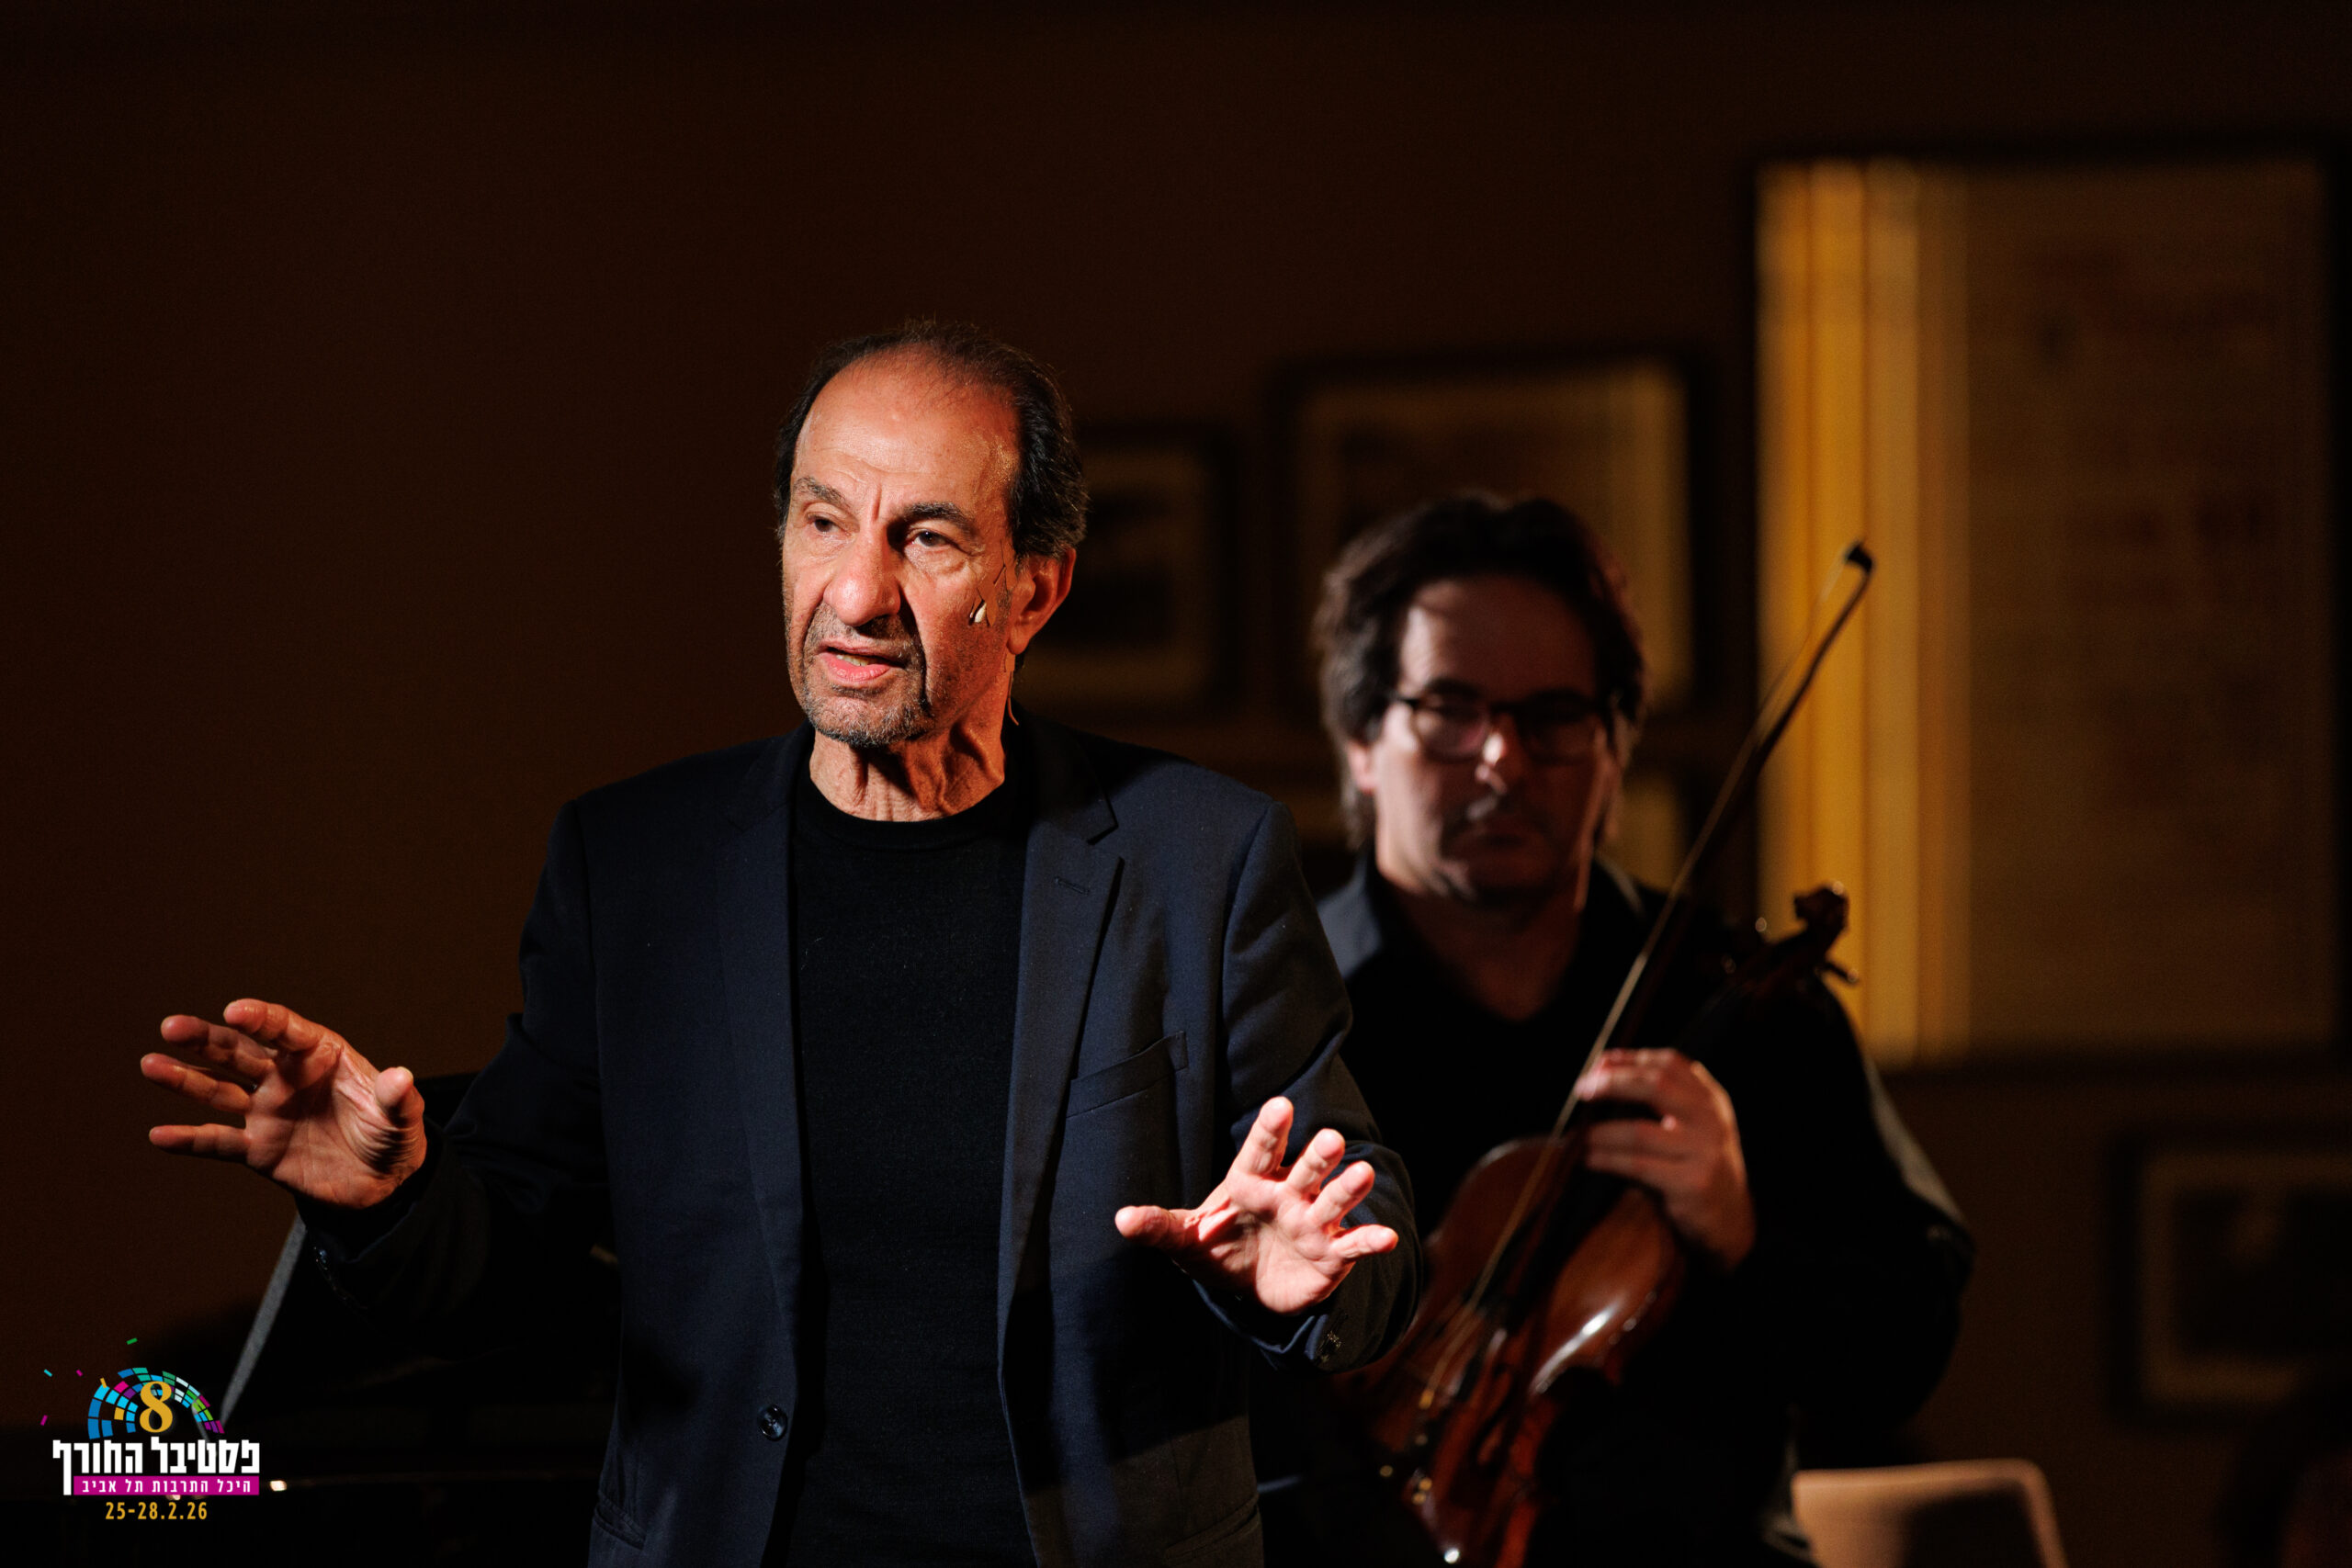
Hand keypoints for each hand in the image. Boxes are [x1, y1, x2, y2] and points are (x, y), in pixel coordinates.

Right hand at [141, 999, 426, 1209]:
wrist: (381, 1183)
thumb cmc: (393, 1136)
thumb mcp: (402, 1118)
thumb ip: (397, 1098)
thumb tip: (401, 1077)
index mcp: (320, 1056)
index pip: (285, 1030)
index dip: (261, 1019)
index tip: (232, 1011)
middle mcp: (286, 1077)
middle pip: (240, 1052)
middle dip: (206, 1039)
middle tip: (170, 1027)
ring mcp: (267, 1111)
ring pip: (219, 1091)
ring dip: (184, 1079)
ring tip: (150, 1064)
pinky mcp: (257, 1149)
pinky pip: (218, 1142)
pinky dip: (190, 1140)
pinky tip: (158, 1135)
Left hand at [1114, 1096, 1398, 1316]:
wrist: (1252, 1287)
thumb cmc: (1219, 1248)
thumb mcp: (1185, 1240)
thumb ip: (1159, 1226)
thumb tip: (1120, 1219)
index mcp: (1251, 1182)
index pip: (1262, 1151)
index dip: (1272, 1130)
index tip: (1280, 1106)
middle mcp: (1288, 1195)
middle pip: (1305, 1170)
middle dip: (1317, 1155)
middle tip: (1329, 1138)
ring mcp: (1313, 1222)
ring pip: (1334, 1200)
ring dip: (1348, 1188)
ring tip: (1363, 1174)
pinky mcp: (1331, 1254)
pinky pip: (1352, 1244)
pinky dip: (1369, 1240)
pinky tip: (1387, 1238)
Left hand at [1577, 1048, 1754, 1268]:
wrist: (1729, 1219)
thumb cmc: (1694, 1166)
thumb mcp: (1691, 1126)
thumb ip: (1661, 1099)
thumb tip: (1597, 1073)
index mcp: (1710, 1099)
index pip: (1670, 1063)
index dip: (1631, 1059)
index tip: (1599, 1063)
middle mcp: (1710, 1120)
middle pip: (1656, 1085)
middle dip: (1613, 1083)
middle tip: (1582, 1090)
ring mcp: (1704, 1152)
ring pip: (1640, 1131)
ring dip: (1601, 1131)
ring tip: (1579, 1135)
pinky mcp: (1692, 1184)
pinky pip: (1639, 1166)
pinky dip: (1608, 1159)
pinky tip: (1589, 1159)